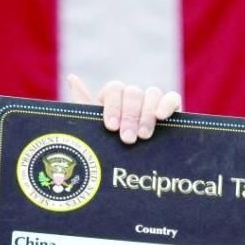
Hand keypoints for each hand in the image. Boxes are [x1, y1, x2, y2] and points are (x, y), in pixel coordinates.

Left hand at [67, 74, 181, 144]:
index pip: (114, 89)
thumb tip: (72, 77)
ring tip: (143, 136)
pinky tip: (161, 117)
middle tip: (127, 139)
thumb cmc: (111, 147)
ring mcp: (153, 102)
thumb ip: (84, 105)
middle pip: (133, 92)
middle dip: (129, 116)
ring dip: (146, 114)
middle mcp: (134, 97)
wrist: (134, 167)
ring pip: (152, 93)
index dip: (113, 107)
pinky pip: (172, 98)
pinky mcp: (171, 109)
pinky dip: (167, 104)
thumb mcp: (95, 130)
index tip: (111, 127)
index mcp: (114, 98)